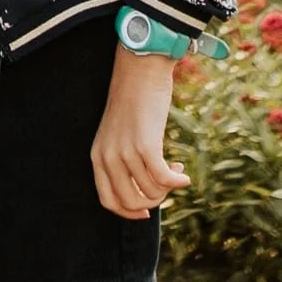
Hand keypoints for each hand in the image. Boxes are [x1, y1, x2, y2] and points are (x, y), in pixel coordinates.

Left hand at [92, 44, 188, 218]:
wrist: (139, 70)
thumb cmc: (134, 101)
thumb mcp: (120, 133)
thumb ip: (124, 158)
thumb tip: (148, 187)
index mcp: (97, 157)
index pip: (108, 201)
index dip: (129, 211)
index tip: (147, 210)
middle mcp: (108, 157)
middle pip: (131, 202)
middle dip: (154, 201)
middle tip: (166, 185)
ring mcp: (125, 152)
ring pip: (150, 192)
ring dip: (168, 188)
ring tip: (175, 169)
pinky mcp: (145, 144)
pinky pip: (162, 178)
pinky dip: (177, 182)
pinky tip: (184, 175)